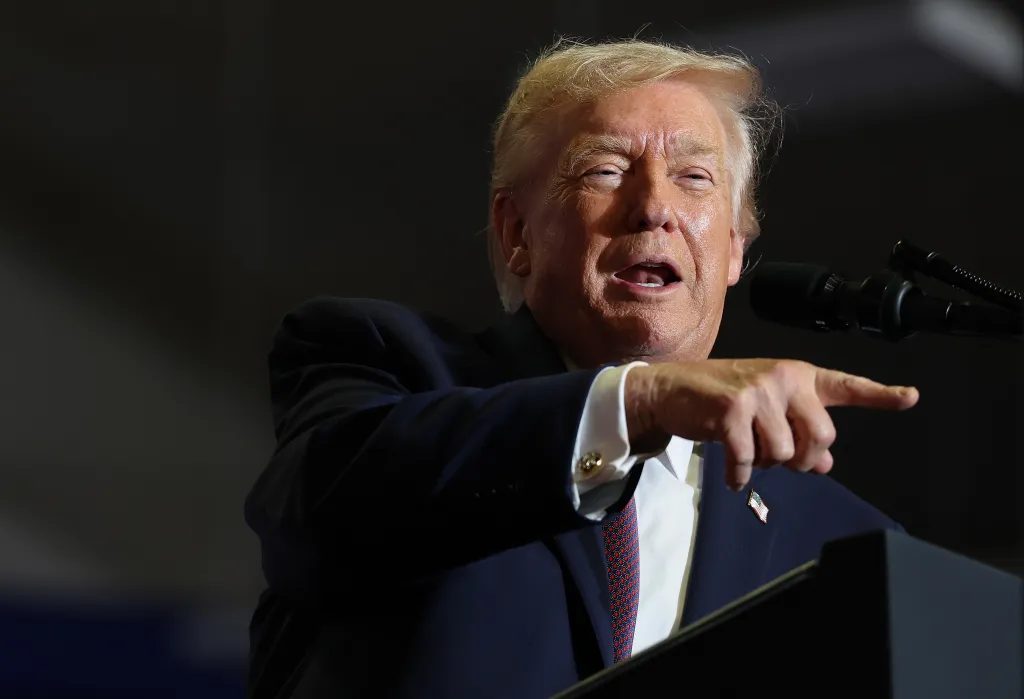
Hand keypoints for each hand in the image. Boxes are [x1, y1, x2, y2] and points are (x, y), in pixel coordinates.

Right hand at [624, 359, 918, 490]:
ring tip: (744, 451)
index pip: (846, 386)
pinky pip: (750, 460)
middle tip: (776, 459)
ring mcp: (758, 391)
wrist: (670, 390)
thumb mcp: (765, 414)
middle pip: (820, 438)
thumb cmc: (720, 400)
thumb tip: (826, 465)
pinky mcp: (732, 409)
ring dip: (764, 465)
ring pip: (784, 454)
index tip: (911, 397)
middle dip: (800, 460)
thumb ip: (798, 435)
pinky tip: (731, 474)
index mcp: (797, 376)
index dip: (881, 395)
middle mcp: (783, 378)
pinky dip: (739, 475)